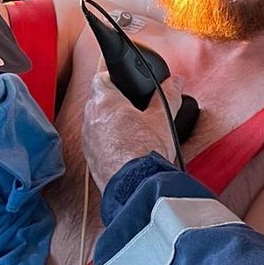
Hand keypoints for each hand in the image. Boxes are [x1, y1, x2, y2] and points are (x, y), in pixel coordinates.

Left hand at [82, 64, 182, 189]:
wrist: (134, 187)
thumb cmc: (145, 152)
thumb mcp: (163, 119)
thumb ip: (168, 96)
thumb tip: (175, 82)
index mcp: (106, 102)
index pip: (101, 78)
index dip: (112, 77)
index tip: (122, 81)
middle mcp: (91, 118)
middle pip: (97, 100)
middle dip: (113, 101)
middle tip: (132, 108)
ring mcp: (88, 140)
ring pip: (95, 122)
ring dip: (108, 123)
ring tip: (131, 131)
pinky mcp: (89, 158)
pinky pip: (96, 142)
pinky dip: (107, 142)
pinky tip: (124, 149)